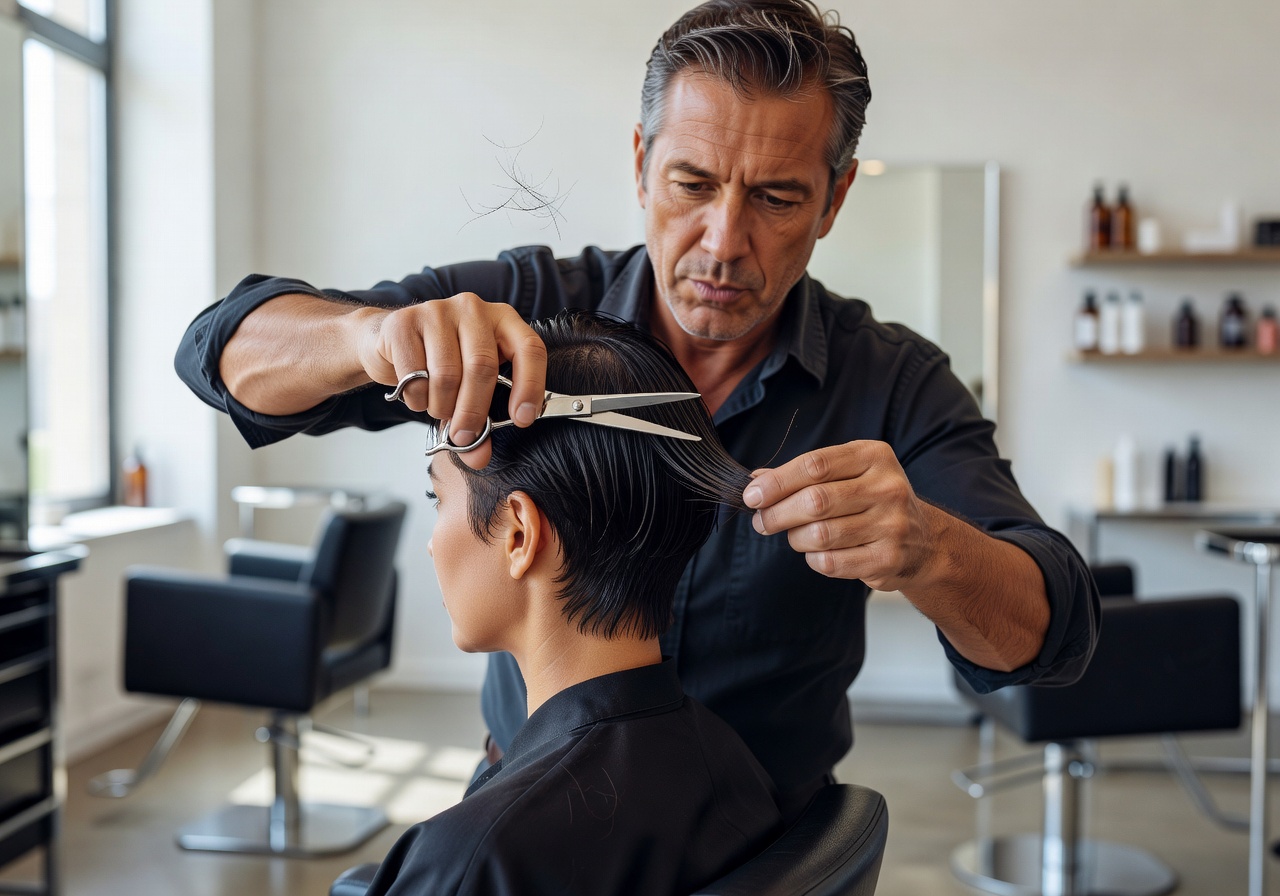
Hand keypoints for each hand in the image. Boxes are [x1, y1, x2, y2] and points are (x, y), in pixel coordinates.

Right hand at [356, 293, 547, 467]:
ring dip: (441, 406)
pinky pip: (414, 374)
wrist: (388, 342)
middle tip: (464, 437)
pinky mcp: (404, 322)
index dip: (530, 386)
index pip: (529, 349)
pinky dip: (417, 399)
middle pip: (482, 367)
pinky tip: (418, 396)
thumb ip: (480, 423)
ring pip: (447, 374)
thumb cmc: (438, 364)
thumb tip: (478, 457)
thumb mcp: (468, 389)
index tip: (522, 420)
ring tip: (438, 409)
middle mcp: (473, 309)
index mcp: (502, 320)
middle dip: (473, 411)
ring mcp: (438, 311)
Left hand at [743, 441, 939, 591]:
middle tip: (762, 522)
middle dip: (778, 513)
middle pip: (815, 501)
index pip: (815, 465)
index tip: (751, 496)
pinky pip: (831, 562)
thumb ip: (803, 475)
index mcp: (874, 456)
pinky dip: (814, 559)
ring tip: (794, 536)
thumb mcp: (847, 475)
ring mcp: (892, 524)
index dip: (777, 482)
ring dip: (795, 538)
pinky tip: (817, 552)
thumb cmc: (872, 501)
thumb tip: (755, 479)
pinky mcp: (889, 559)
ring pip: (820, 535)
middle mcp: (888, 487)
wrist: (924, 543)